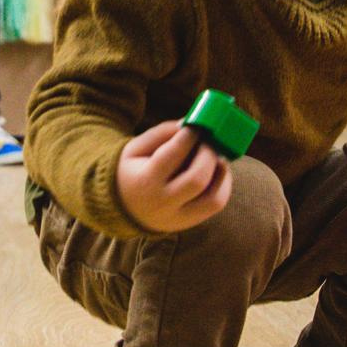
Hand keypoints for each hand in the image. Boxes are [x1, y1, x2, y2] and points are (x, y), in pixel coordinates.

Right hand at [114, 120, 232, 234]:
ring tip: (215, 157)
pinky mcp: (191, 222)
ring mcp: (179, 217)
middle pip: (197, 179)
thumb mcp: (137, 147)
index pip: (173, 155)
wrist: (124, 207)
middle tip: (208, 141)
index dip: (189, 136)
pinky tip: (215, 171)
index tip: (195, 126)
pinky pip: (216, 204)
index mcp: (145, 182)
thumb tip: (192, 124)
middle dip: (208, 154)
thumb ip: (163, 133)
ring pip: (214, 199)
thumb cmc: (134, 170)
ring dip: (221, 172)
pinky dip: (223, 184)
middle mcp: (163, 204)